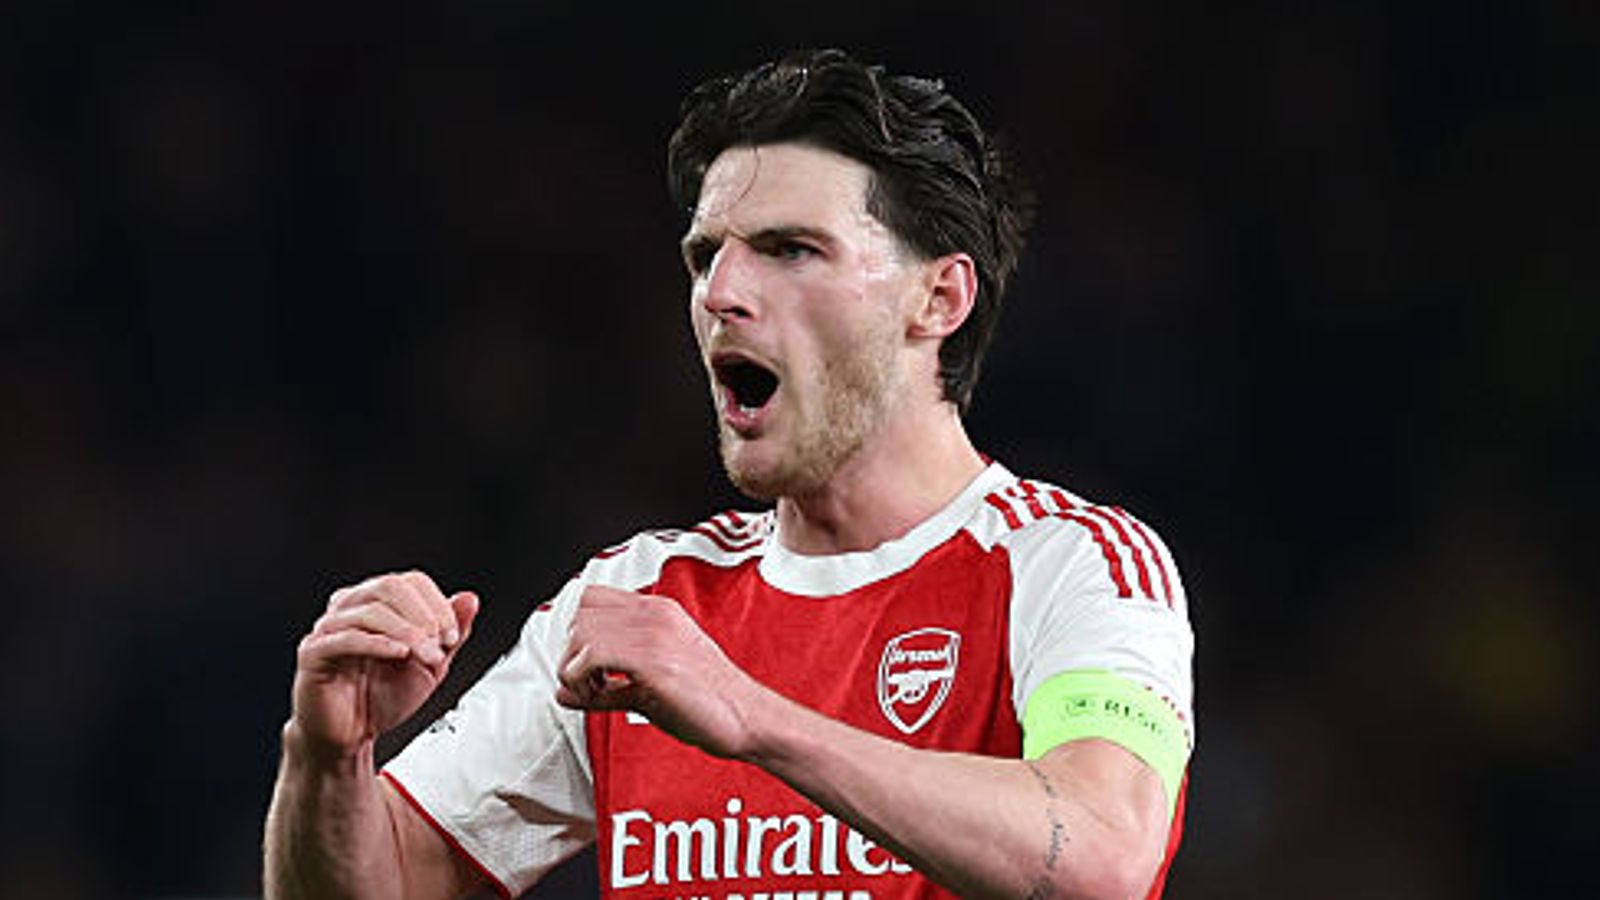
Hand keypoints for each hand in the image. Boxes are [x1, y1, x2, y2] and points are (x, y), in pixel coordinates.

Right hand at [290, 571, 478, 759]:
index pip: (410, 581)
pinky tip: (399, 654)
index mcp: (377, 604)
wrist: (352, 735)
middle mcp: (351, 608)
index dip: (437, 604)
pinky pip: (346, 637)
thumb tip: (470, 599)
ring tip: (426, 656)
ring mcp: (329, 627)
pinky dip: (378, 643)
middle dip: (424, 615)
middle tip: (441, 643)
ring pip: (370, 610)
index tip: (453, 635)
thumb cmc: (384, 698)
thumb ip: (452, 632)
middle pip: (389, 586)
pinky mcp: (314, 651)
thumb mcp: (431, 665)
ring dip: (408, 632)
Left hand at [555, 586, 764, 758]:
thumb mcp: (648, 689)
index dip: (579, 634)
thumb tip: (563, 693)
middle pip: (580, 614)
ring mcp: (655, 633)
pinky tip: (600, 696)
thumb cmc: (706, 704)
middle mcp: (655, 615)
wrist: (746, 717)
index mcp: (658, 612)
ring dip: (576, 669)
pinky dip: (582, 679)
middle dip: (573, 653)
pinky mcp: (653, 659)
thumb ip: (605, 688)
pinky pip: (592, 655)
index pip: (592, 598)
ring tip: (596, 693)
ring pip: (581, 633)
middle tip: (590, 685)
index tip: (588, 667)